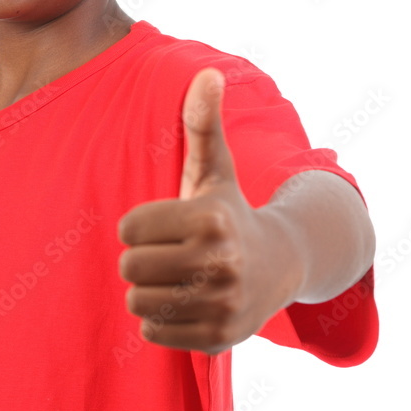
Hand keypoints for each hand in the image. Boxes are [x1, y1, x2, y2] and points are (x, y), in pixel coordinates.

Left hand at [117, 67, 301, 352]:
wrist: (280, 265)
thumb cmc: (230, 211)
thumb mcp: (216, 169)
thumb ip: (203, 123)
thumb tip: (207, 73)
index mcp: (210, 218)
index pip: (129, 227)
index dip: (139, 225)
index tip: (164, 224)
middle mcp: (219, 263)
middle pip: (129, 266)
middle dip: (140, 259)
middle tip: (166, 253)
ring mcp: (220, 304)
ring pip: (137, 302)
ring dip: (148, 290)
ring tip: (175, 278)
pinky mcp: (217, 337)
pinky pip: (152, 333)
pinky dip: (160, 320)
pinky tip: (185, 302)